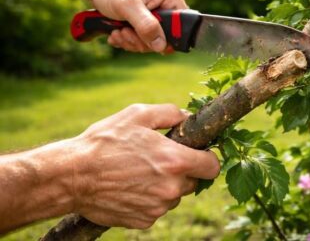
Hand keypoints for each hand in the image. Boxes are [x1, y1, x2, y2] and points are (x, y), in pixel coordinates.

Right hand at [68, 104, 219, 228]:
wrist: (71, 176)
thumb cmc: (104, 143)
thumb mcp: (137, 115)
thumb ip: (170, 113)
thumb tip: (187, 117)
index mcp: (175, 161)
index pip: (212, 167)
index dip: (207, 159)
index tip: (197, 154)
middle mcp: (171, 188)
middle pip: (193, 182)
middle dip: (182, 172)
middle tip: (159, 161)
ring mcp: (157, 208)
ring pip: (173, 196)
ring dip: (164, 186)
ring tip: (139, 173)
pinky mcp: (143, 221)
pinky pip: (155, 209)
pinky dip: (147, 200)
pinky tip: (129, 187)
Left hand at [90, 0, 186, 52]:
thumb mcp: (128, 6)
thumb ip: (146, 26)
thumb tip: (161, 46)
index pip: (181, 26)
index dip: (166, 38)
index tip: (143, 38)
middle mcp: (168, 4)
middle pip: (165, 36)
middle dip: (141, 40)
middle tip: (124, 32)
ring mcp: (159, 12)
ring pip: (153, 40)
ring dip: (132, 41)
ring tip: (117, 31)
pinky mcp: (148, 19)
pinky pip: (145, 38)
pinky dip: (129, 39)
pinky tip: (117, 32)